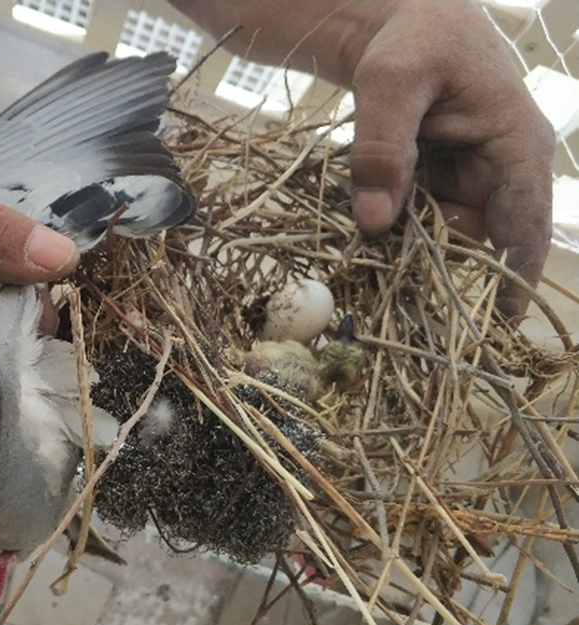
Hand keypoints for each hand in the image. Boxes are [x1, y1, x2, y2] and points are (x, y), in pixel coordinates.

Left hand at [340, 0, 554, 316]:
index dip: (512, 279)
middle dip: (439, 265)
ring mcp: (471, 179)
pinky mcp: (442, 183)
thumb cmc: (413, 39)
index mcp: (516, 145)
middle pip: (479, 241)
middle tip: (393, 288)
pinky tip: (369, 224)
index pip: (523, 226)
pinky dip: (398, 227)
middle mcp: (503, 170)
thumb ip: (382, 147)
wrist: (406, 22)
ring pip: (445, 236)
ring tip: (373, 247)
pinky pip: (422, 220)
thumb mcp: (390, 83)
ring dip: (411, 247)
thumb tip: (376, 223)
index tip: (494, 327)